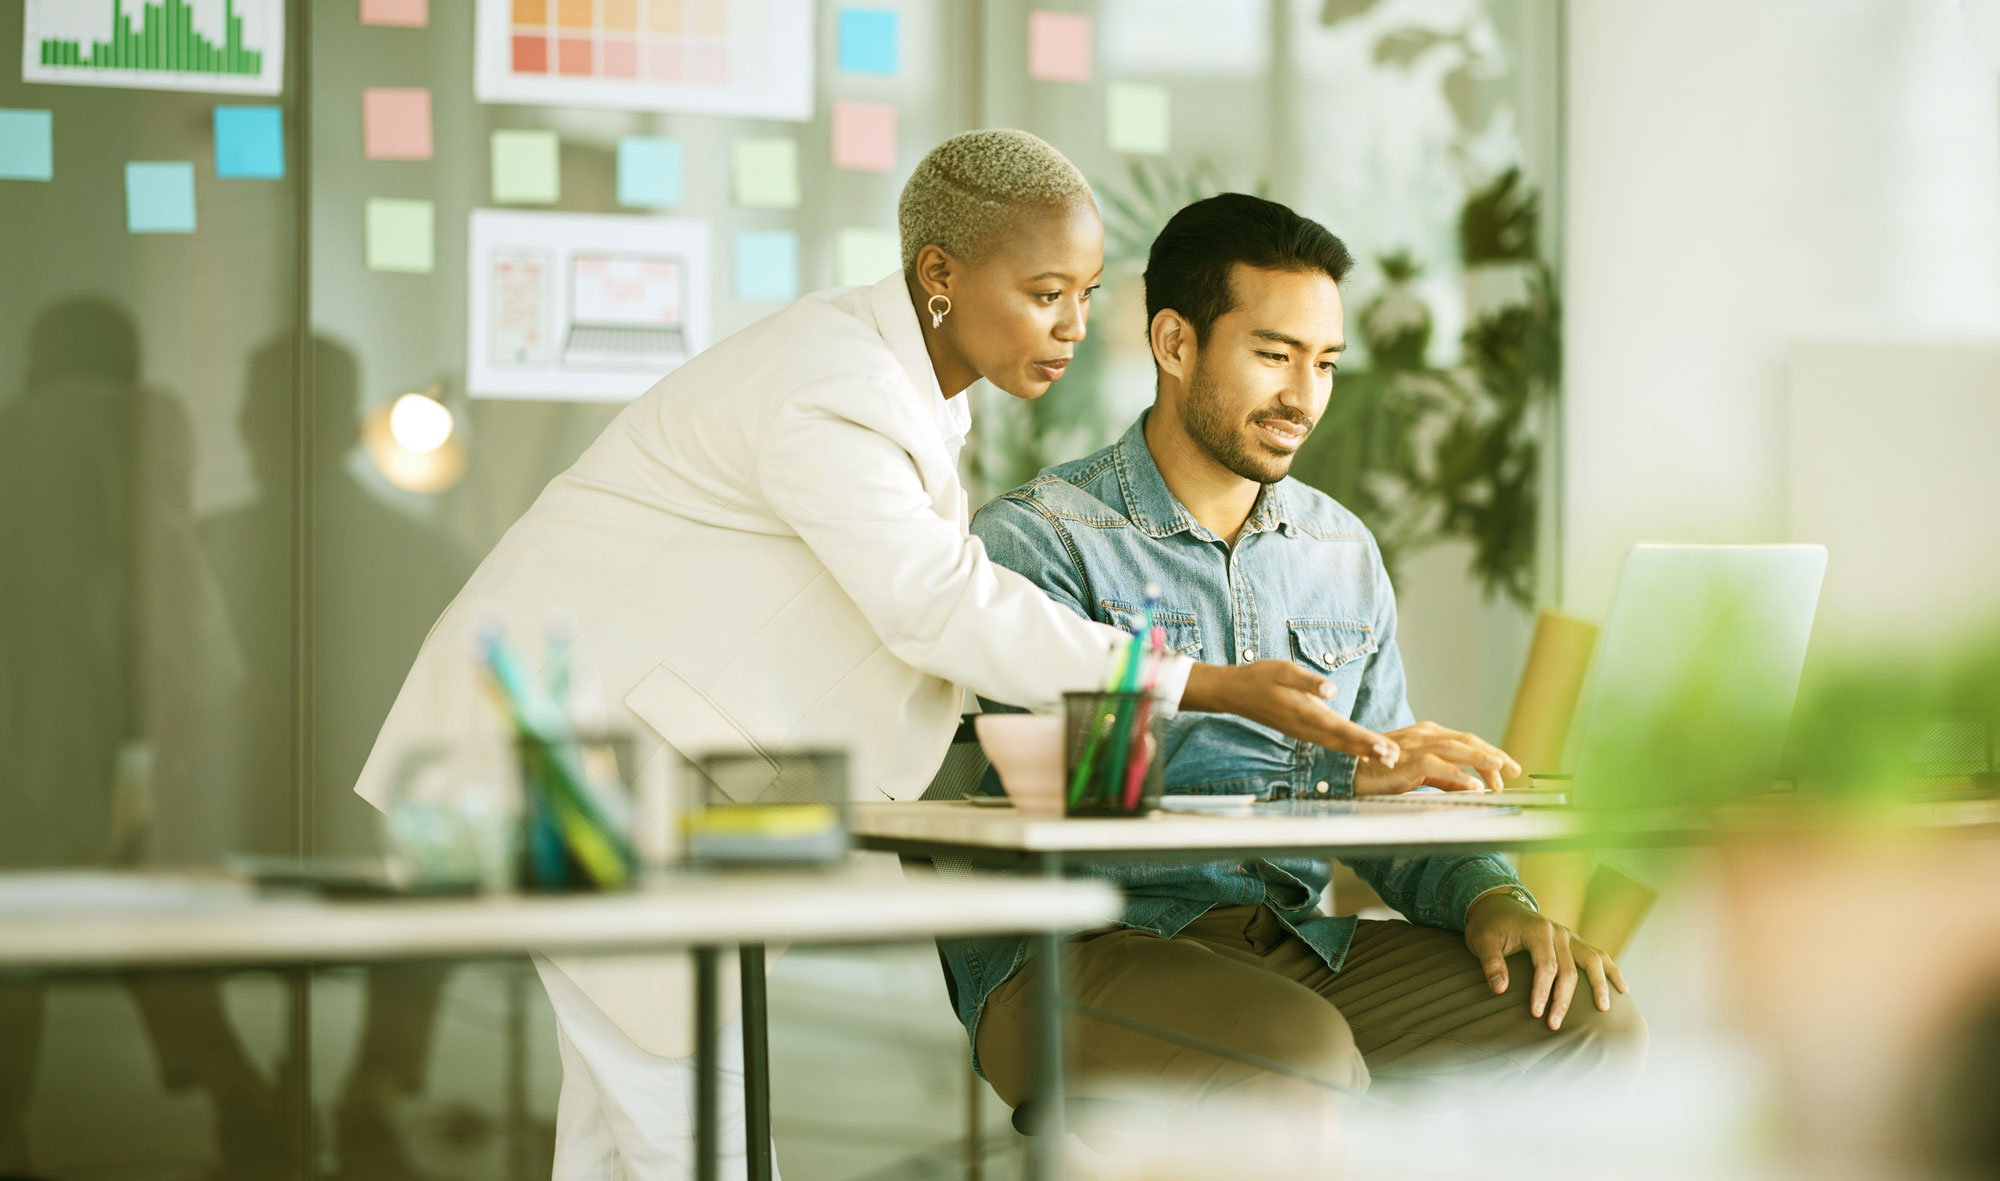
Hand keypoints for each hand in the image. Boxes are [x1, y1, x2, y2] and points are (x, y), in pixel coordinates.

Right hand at [1183, 661, 1400, 764]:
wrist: (1234, 693)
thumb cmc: (1259, 677)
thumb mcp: (1283, 670)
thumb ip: (1308, 680)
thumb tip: (1331, 690)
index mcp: (1304, 712)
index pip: (1341, 728)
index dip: (1364, 739)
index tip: (1384, 747)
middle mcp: (1305, 727)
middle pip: (1343, 742)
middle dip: (1370, 750)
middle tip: (1395, 758)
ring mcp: (1303, 732)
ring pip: (1338, 745)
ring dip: (1362, 751)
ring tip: (1386, 758)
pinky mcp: (1302, 730)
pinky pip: (1330, 742)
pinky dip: (1348, 748)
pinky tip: (1361, 751)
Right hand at [1353, 721, 1520, 794]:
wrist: (1348, 773)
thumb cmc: (1380, 772)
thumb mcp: (1418, 774)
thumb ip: (1444, 777)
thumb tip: (1472, 784)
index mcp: (1428, 735)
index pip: (1466, 741)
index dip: (1488, 754)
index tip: (1505, 770)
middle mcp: (1425, 735)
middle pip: (1467, 741)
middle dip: (1494, 754)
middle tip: (1514, 769)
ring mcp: (1416, 746)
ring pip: (1457, 748)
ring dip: (1482, 759)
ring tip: (1502, 770)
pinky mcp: (1407, 761)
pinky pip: (1438, 767)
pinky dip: (1458, 775)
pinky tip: (1474, 786)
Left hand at [1463, 893, 1628, 1030]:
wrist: (1497, 905)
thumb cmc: (1489, 926)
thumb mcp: (1481, 941)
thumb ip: (1491, 963)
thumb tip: (1500, 989)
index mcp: (1538, 930)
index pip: (1546, 965)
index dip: (1542, 991)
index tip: (1536, 1013)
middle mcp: (1558, 932)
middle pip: (1569, 969)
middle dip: (1564, 999)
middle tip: (1555, 1024)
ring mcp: (1569, 936)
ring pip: (1592, 960)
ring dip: (1599, 984)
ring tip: (1604, 1008)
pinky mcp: (1574, 942)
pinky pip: (1598, 955)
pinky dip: (1611, 971)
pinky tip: (1622, 989)